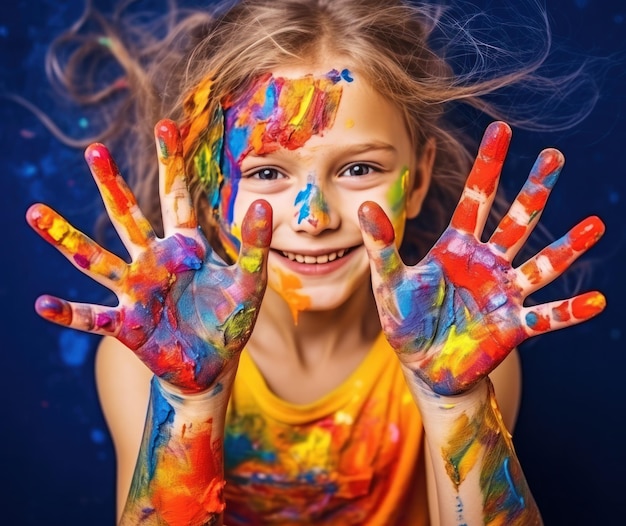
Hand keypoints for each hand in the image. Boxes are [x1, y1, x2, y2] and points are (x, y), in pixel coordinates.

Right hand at [27, 119, 271, 392]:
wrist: (213, 364)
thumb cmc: (230, 320)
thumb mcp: (250, 282)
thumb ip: (254, 246)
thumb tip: (261, 203)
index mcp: (185, 247)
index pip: (176, 197)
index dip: (171, 163)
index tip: (165, 124)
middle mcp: (154, 262)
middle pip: (128, 217)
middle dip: (112, 185)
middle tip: (94, 150)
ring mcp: (136, 292)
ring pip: (96, 260)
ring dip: (66, 238)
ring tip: (35, 213)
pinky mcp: (127, 326)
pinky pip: (93, 317)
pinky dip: (68, 312)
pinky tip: (43, 304)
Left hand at [359, 121, 604, 395]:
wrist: (424, 367)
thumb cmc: (406, 322)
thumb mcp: (389, 283)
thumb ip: (382, 247)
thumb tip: (365, 205)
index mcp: (456, 248)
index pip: (476, 197)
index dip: (487, 165)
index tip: (501, 128)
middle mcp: (486, 264)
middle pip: (516, 219)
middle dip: (534, 188)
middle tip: (555, 155)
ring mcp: (503, 294)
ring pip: (541, 264)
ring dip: (568, 246)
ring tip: (595, 226)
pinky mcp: (513, 326)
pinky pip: (547, 316)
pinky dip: (570, 310)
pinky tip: (597, 301)